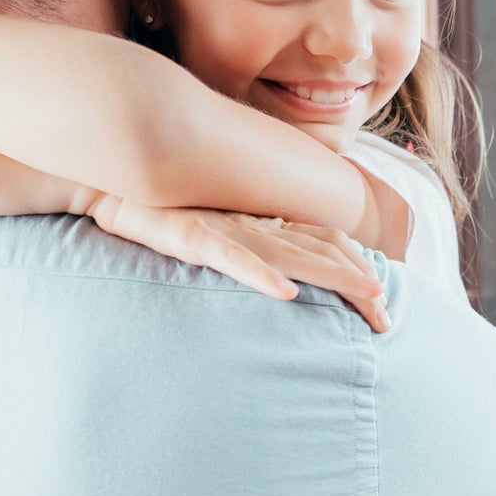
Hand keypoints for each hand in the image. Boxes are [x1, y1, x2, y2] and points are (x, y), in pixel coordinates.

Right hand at [84, 198, 390, 331]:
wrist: (106, 179)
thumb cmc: (156, 208)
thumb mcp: (207, 234)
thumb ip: (239, 250)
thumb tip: (268, 274)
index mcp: (259, 224)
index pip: (322, 243)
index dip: (355, 269)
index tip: (382, 299)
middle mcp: (253, 225)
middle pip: (321, 252)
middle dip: (358, 283)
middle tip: (389, 316)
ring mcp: (227, 230)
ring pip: (292, 254)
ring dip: (333, 276)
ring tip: (368, 294)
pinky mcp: (194, 238)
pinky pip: (233, 259)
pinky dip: (261, 275)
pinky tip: (286, 291)